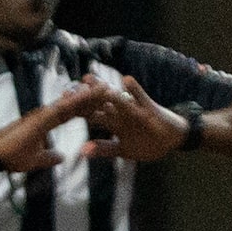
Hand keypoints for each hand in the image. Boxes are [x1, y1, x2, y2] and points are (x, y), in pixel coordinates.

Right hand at [0, 79, 113, 172]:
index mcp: (47, 122)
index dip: (88, 107)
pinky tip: (87, 95)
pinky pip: (61, 109)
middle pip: (75, 104)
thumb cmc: (11, 156)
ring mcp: (43, 114)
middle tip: (112, 88)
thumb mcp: (35, 160)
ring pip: (71, 103)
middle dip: (93, 97)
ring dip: (88, 95)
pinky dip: (74, 102)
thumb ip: (48, 157)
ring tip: (106, 87)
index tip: (104, 103)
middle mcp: (47, 114)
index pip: (72, 113)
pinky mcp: (39, 118)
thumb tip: (60, 157)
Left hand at [75, 71, 190, 163]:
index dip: (77, 111)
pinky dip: (134, 90)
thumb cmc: (146, 143)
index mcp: (112, 123)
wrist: (171, 139)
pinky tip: (126, 80)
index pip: (91, 115)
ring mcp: (134, 109)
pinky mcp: (149, 108)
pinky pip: (141, 97)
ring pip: (116, 97)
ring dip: (103, 88)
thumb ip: (104, 149)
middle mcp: (120, 113)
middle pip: (99, 102)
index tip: (60, 106)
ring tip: (90, 79)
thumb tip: (82, 151)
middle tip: (69, 87)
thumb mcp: (123, 150)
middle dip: (84, 96)